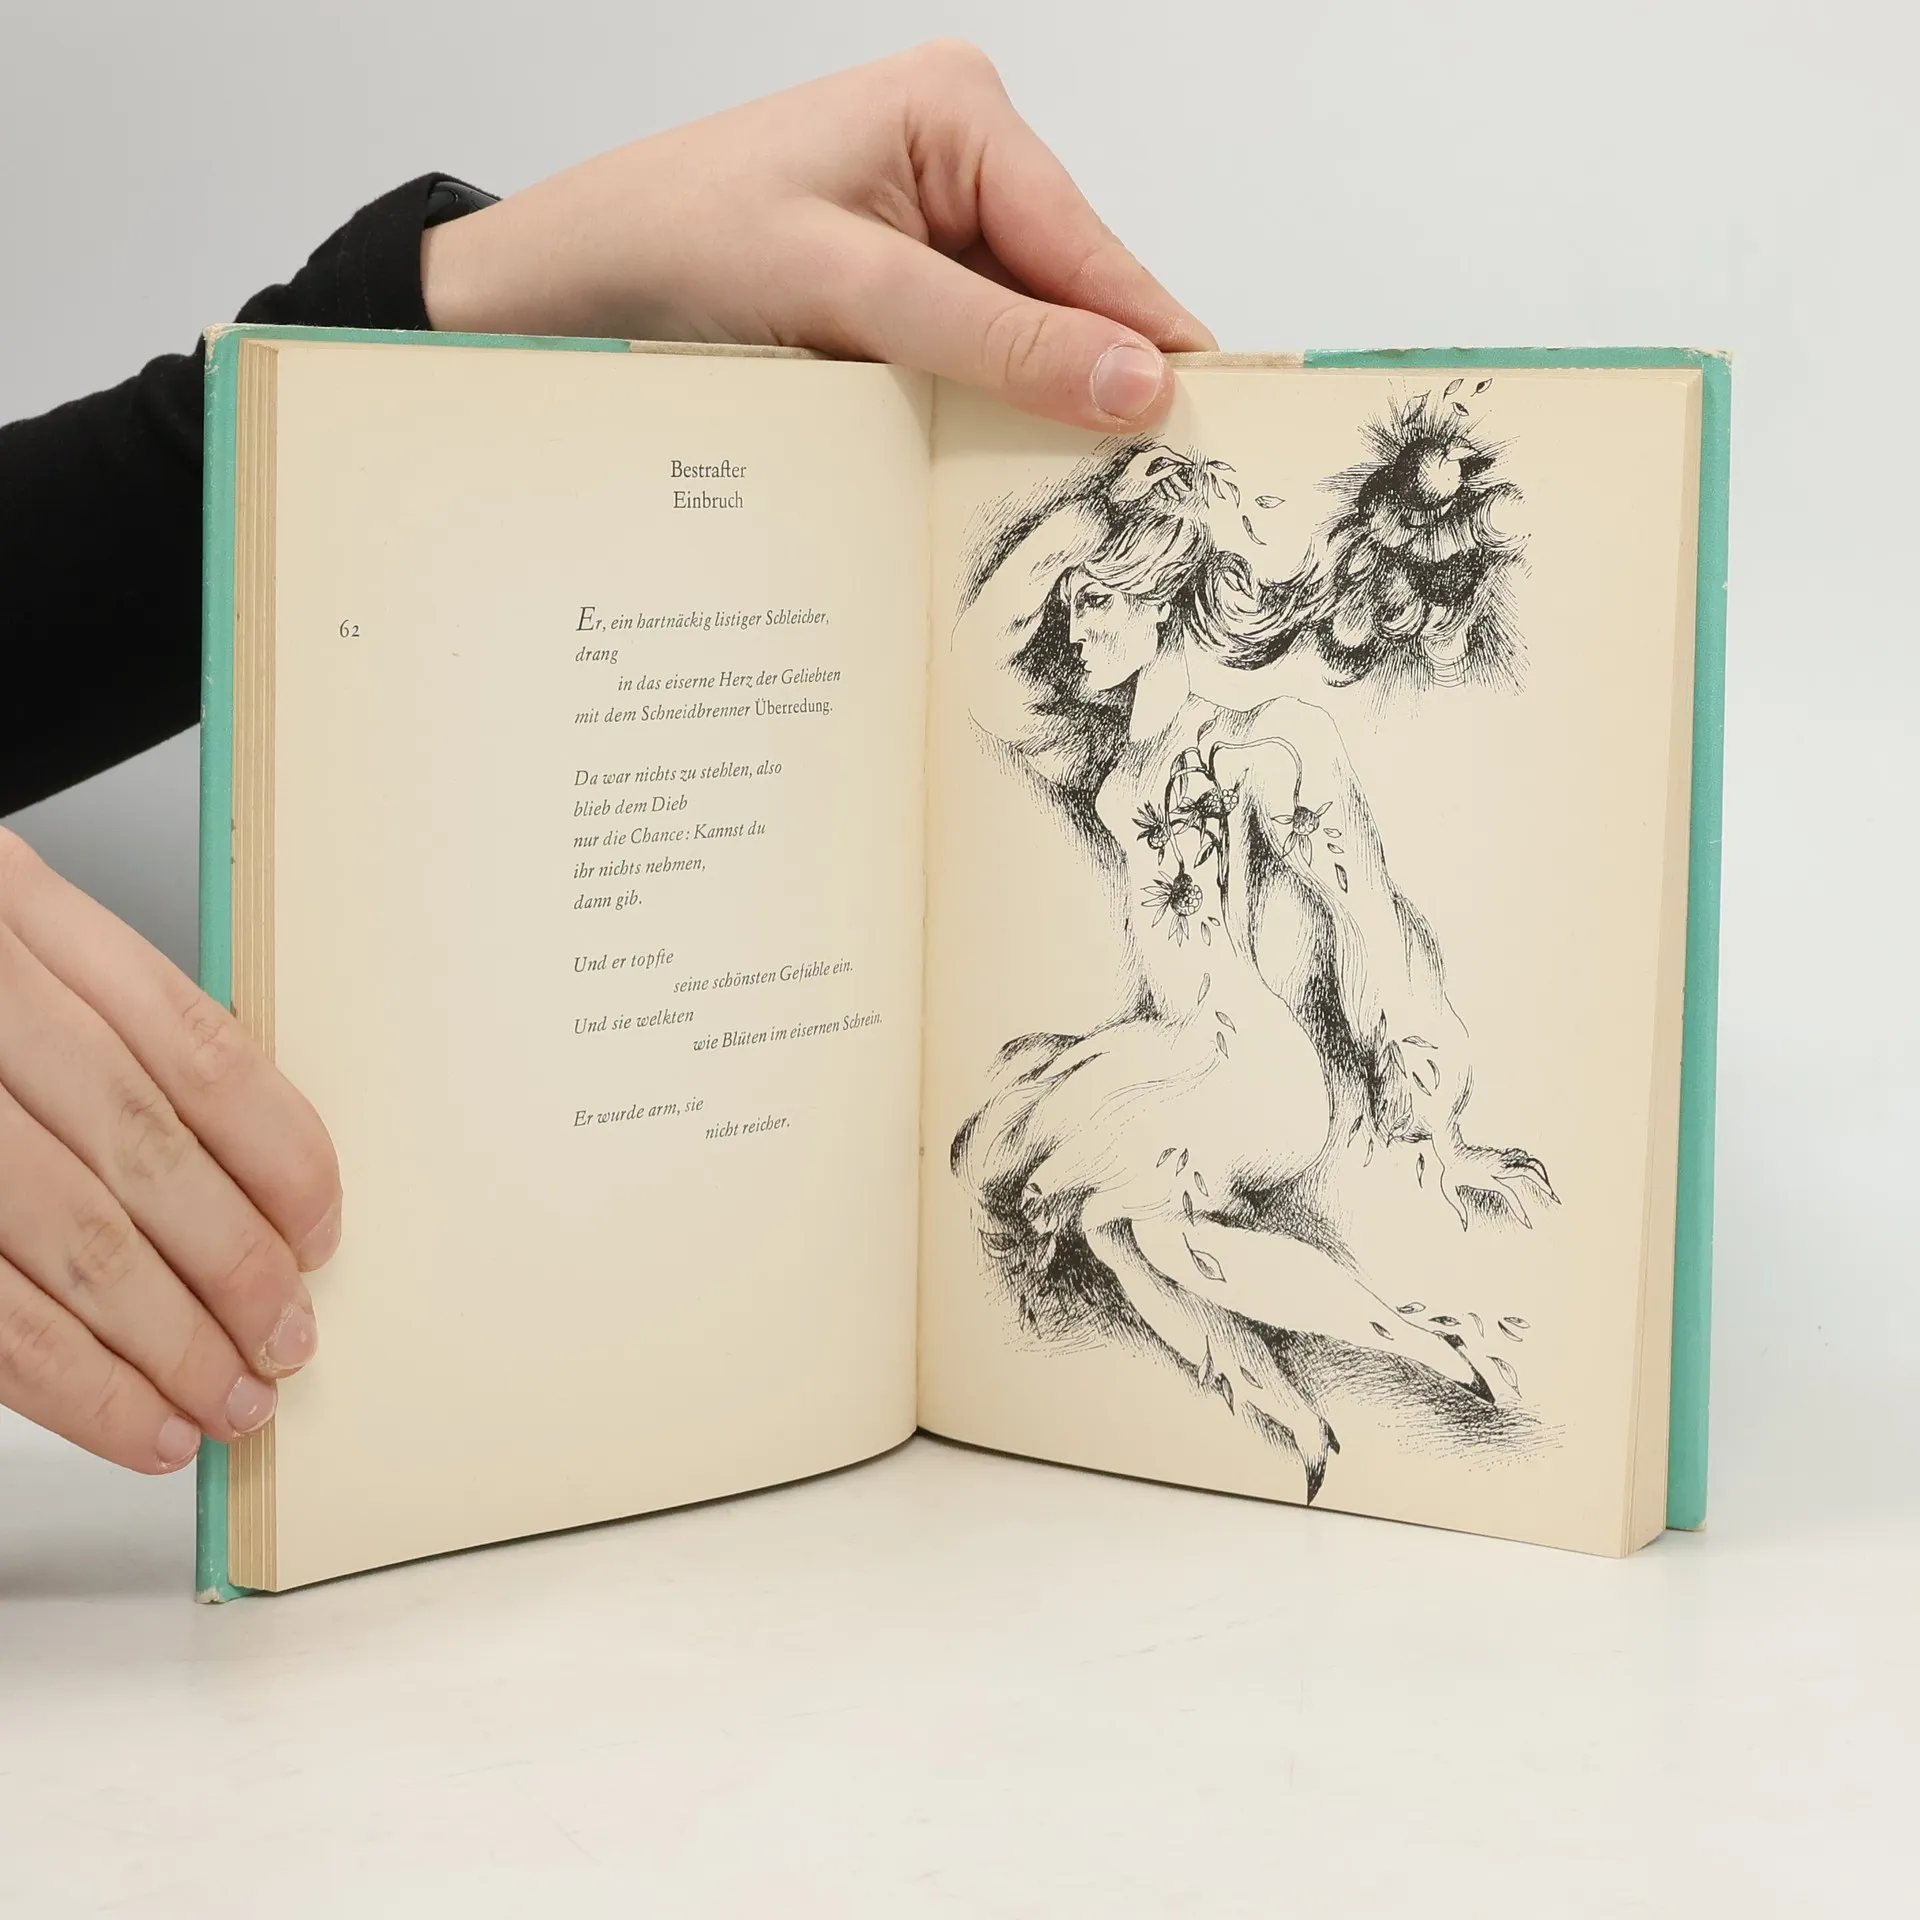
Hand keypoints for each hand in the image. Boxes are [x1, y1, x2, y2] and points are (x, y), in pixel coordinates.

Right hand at [0, 831, 339, 1470]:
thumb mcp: (4, 942)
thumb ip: (105, 1030)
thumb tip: (250, 1173)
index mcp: (19, 917)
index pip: (198, 1051)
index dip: (281, 1156)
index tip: (320, 1230)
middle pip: (143, 1156)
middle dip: (234, 1269)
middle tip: (284, 1342)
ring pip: (68, 1241)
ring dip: (163, 1344)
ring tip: (225, 1402)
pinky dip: (69, 1381)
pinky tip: (132, 1419)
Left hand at [421, 41, 1214, 430]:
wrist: (560, 286)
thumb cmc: (672, 245)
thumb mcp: (846, 290)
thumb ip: (994, 338)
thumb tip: (1133, 382)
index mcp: (959, 113)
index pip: (1090, 248)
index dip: (1151, 344)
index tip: (1215, 430)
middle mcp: (956, 159)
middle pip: (1067, 295)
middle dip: (1090, 385)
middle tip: (1146, 494)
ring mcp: (925, 227)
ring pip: (1021, 337)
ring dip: (1029, 410)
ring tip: (1074, 499)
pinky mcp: (894, 289)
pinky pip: (968, 358)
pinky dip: (976, 413)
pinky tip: (985, 468)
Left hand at [1433, 1139, 1556, 1229]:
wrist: (1450, 1147)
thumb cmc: (1450, 1170)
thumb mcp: (1448, 1189)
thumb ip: (1458, 1208)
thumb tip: (1465, 1226)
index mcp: (1487, 1177)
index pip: (1509, 1194)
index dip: (1519, 1209)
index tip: (1527, 1223)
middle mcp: (1498, 1166)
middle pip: (1528, 1171)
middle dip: (1543, 1185)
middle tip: (1555, 1198)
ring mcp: (1502, 1158)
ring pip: (1529, 1161)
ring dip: (1542, 1173)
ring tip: (1549, 1188)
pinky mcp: (1502, 1154)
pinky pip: (1523, 1156)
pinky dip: (1532, 1164)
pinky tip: (1536, 1175)